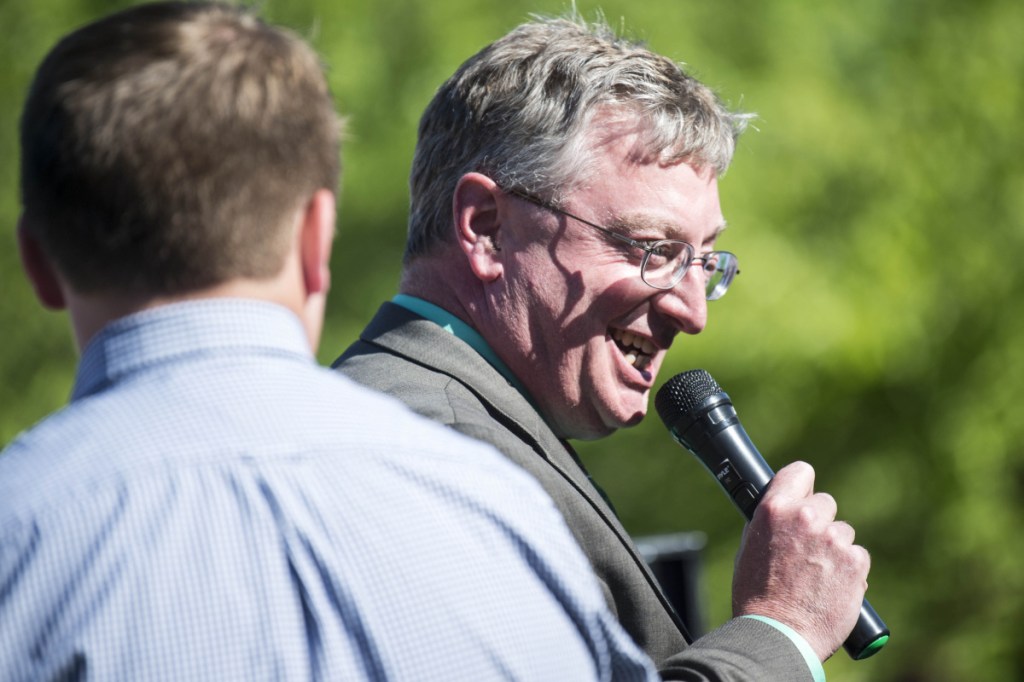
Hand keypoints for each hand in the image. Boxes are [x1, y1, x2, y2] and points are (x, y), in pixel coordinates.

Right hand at [732, 461, 870, 660]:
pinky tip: (831, 586)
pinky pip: (857, 555)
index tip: (803, 495)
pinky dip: (848, 569)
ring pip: (842, 531)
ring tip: (817, 575)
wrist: (779, 634)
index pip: (801, 472)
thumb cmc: (757, 595)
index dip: (803, 485)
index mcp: (775, 509)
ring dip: (833, 548)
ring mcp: (833, 539)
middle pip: (825, 503)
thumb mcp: (749, 547)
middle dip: (818, 522)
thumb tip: (784, 510)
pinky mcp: (855, 562)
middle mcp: (806, 518)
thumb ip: (770, 522)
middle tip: (807, 548)